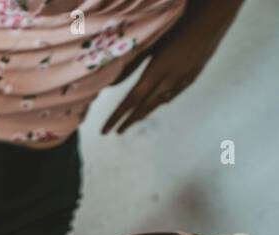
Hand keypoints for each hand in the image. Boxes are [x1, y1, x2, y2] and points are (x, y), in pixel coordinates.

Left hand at [102, 2, 237, 134]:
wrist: (214, 17)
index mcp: (157, 71)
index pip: (131, 100)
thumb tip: (109, 85)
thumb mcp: (150, 44)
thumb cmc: (179, 23)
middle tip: (117, 132)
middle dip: (129, 120)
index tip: (105, 131)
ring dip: (146, 111)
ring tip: (134, 120)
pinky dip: (165, 99)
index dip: (117, 117)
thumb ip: (130, 65)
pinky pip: (176, 91)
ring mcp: (185, 77)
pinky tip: (161, 102)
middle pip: (146, 105)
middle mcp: (171, 79)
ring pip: (162, 99)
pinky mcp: (195, 72)